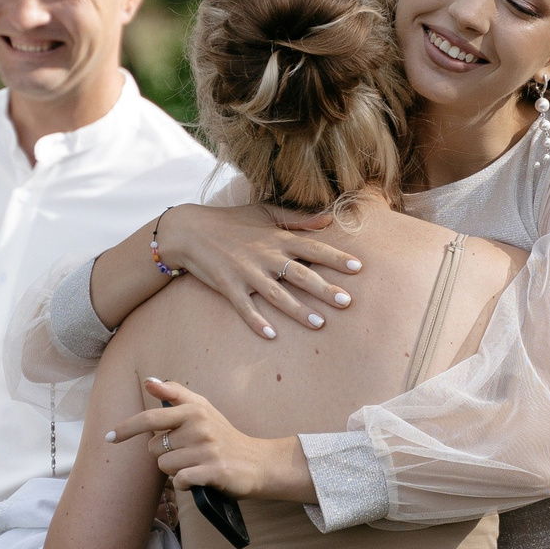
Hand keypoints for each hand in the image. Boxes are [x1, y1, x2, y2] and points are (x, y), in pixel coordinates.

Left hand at [108, 376, 315, 501]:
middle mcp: (199, 426)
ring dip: (176, 470)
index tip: (109, 438)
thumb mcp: (202, 409)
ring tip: (196, 464)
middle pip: (154, 448)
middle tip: (189, 453)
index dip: (126, 428)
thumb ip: (175, 393)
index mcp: (194, 409)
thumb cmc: (223, 436)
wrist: (258, 462)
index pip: (150, 418)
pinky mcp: (213, 471)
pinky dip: (184, 483)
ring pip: (165, 467)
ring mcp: (207, 449)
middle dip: (165, 455)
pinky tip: (199, 478)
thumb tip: (148, 381)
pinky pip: (179, 481)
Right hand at [154, 203, 360, 339]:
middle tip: (347, 302)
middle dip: (324, 289)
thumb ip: (298, 218)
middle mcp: (265, 255)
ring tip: (319, 323)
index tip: (358, 267)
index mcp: (277, 238)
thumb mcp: (265, 212)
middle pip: (300, 274)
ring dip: (298, 310)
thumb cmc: (232, 221)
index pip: (313, 248)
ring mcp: (246, 272)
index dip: (336, 257)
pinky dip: (257, 321)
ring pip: (277, 294)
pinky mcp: (228, 286)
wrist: (190, 230)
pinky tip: (271, 335)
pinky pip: (244, 307)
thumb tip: (329, 218)